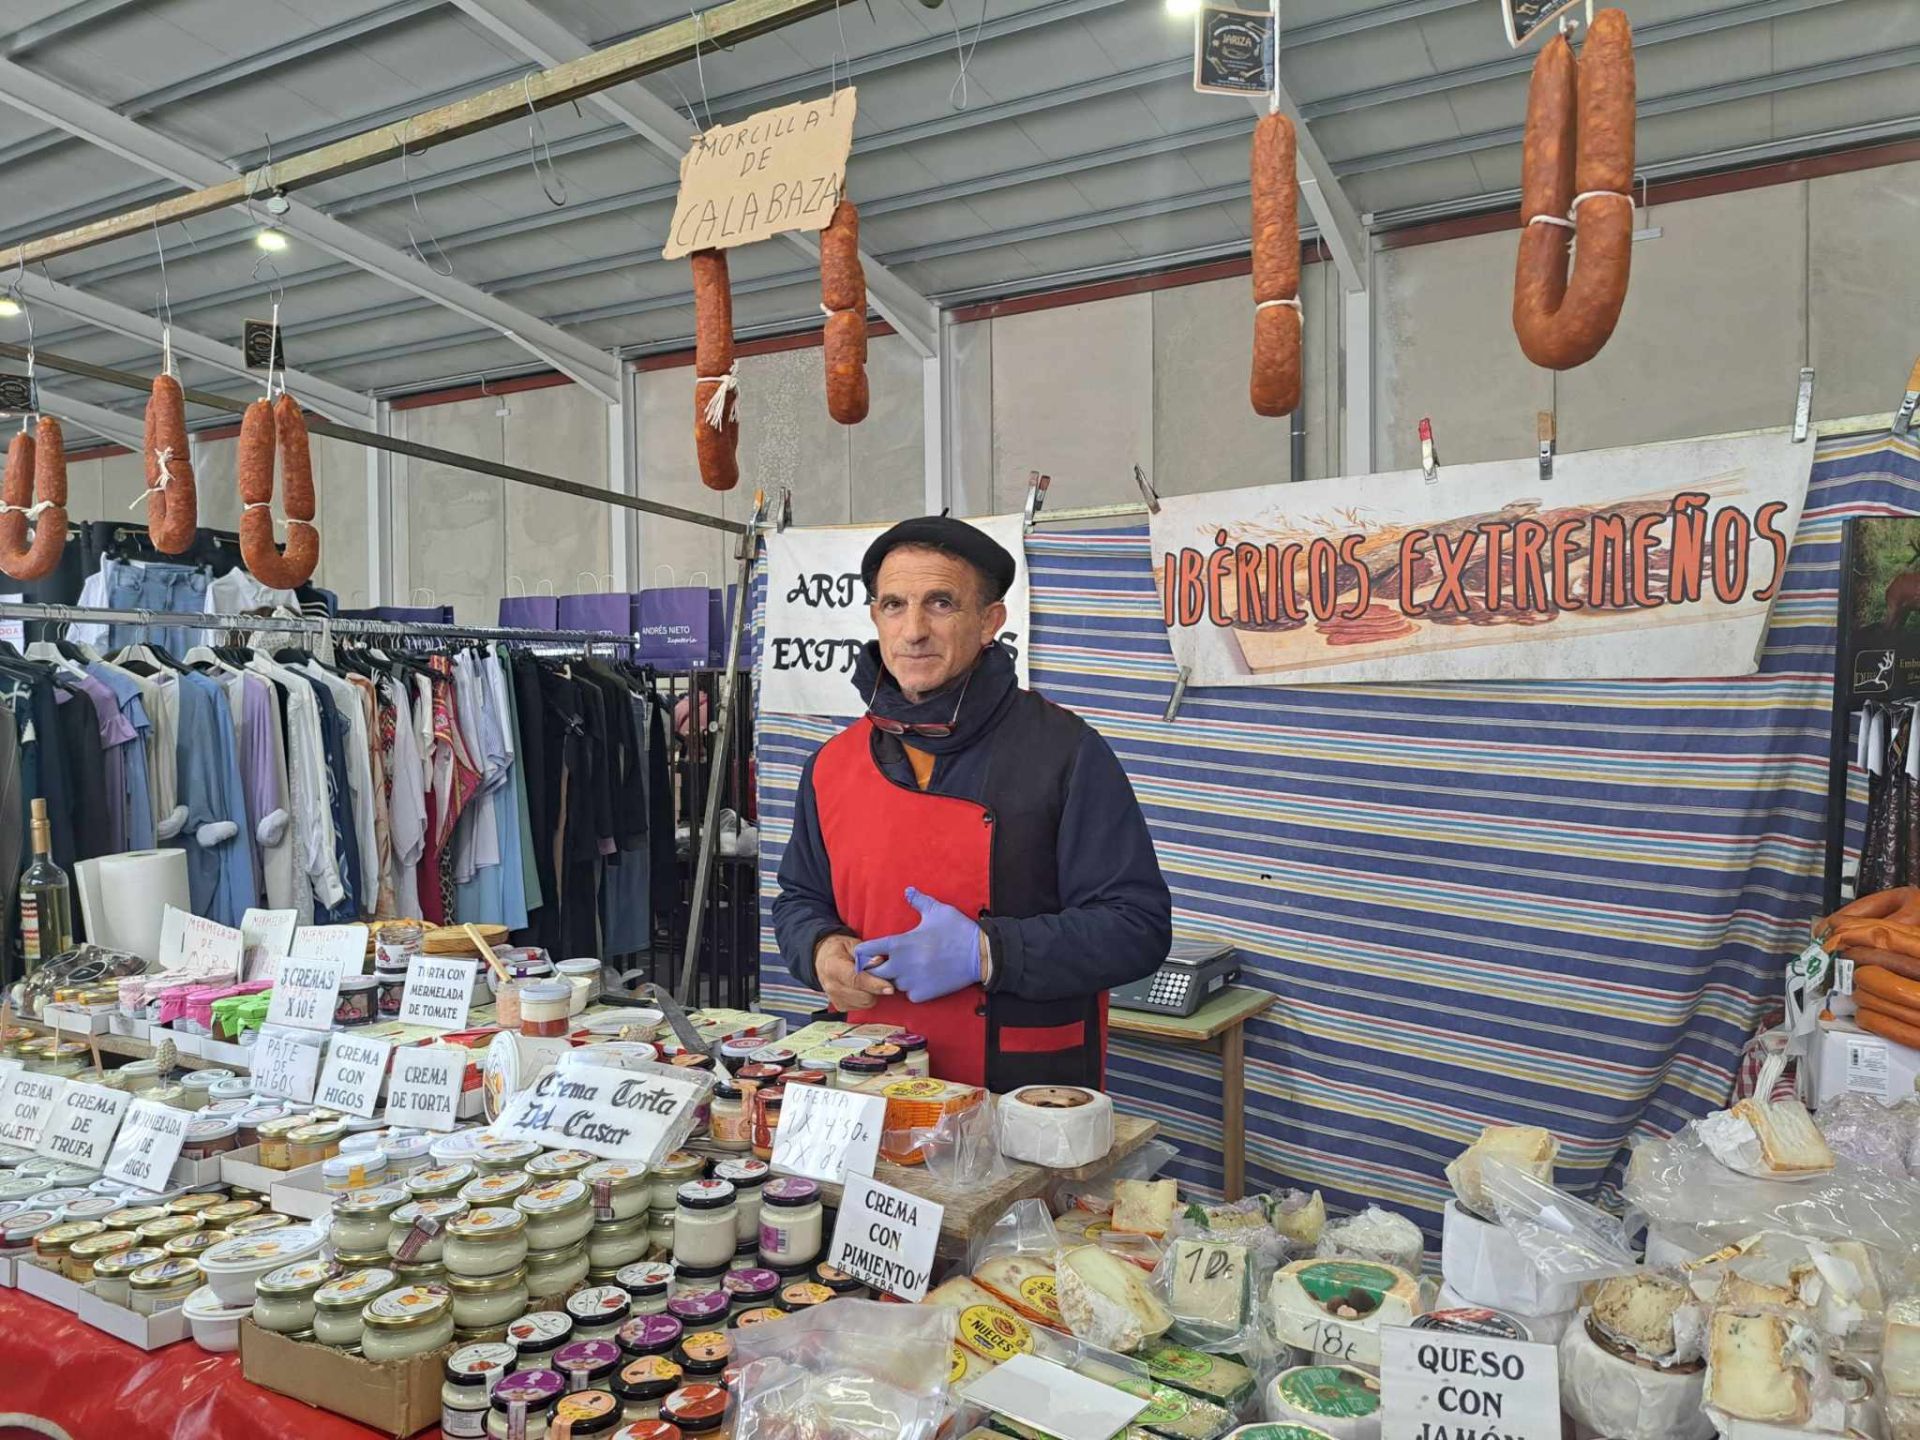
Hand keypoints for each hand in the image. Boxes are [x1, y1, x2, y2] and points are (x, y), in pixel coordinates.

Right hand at [815, 933, 892, 1011]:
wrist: (822, 959)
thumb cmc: (839, 950)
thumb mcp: (851, 944)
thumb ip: (865, 953)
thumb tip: (879, 961)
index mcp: (833, 967)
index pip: (856, 980)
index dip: (874, 984)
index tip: (889, 987)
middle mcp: (832, 986)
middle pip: (863, 996)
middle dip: (876, 988)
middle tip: (880, 976)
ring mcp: (835, 999)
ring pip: (865, 1003)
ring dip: (872, 993)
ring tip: (870, 980)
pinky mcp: (840, 1006)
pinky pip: (862, 1007)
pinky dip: (867, 998)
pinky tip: (864, 988)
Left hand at [852, 887, 986, 1003]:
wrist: (981, 955)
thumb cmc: (958, 930)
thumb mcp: (938, 911)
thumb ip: (919, 901)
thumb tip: (908, 890)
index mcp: (900, 944)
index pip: (868, 950)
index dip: (864, 950)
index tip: (865, 950)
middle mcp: (902, 965)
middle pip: (874, 973)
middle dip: (876, 968)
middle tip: (883, 962)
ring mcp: (912, 982)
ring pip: (892, 984)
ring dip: (895, 978)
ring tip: (905, 969)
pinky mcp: (924, 994)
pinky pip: (908, 995)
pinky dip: (911, 989)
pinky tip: (919, 980)